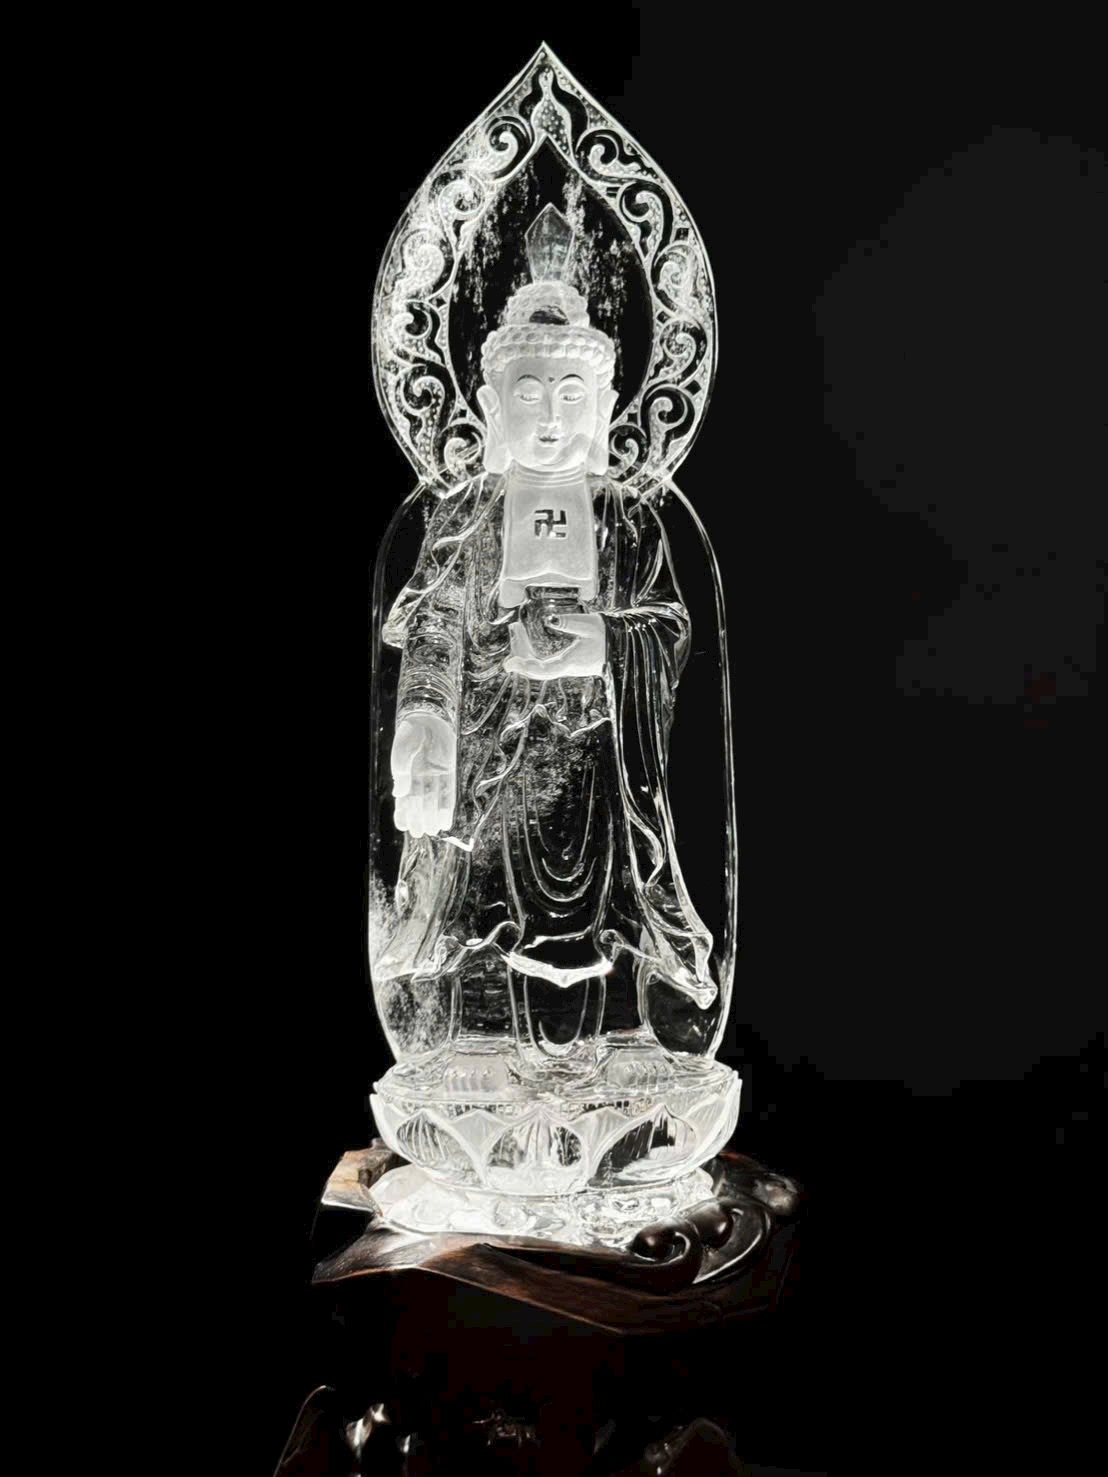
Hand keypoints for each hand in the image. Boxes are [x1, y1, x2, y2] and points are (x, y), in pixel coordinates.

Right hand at [392, 712, 455, 836]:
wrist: (427, 717)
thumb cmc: (410, 734)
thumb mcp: (401, 751)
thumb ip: (401, 772)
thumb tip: (399, 793)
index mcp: (407, 776)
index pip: (404, 800)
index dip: (404, 814)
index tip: (404, 827)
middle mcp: (422, 779)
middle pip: (420, 804)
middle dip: (419, 819)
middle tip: (419, 833)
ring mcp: (436, 776)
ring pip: (434, 802)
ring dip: (432, 817)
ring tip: (431, 831)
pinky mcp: (450, 772)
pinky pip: (449, 793)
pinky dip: (447, 808)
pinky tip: (445, 822)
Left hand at [504, 611, 605, 678]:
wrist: (622, 647)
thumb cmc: (607, 635)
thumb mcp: (590, 625)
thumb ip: (570, 622)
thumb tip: (550, 619)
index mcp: (570, 662)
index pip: (543, 669)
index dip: (525, 667)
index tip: (510, 662)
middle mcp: (565, 668)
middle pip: (534, 669)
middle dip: (519, 651)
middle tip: (514, 627)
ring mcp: (563, 667)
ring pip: (536, 666)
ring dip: (523, 650)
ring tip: (517, 628)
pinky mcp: (564, 664)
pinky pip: (541, 663)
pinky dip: (529, 652)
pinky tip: (526, 639)